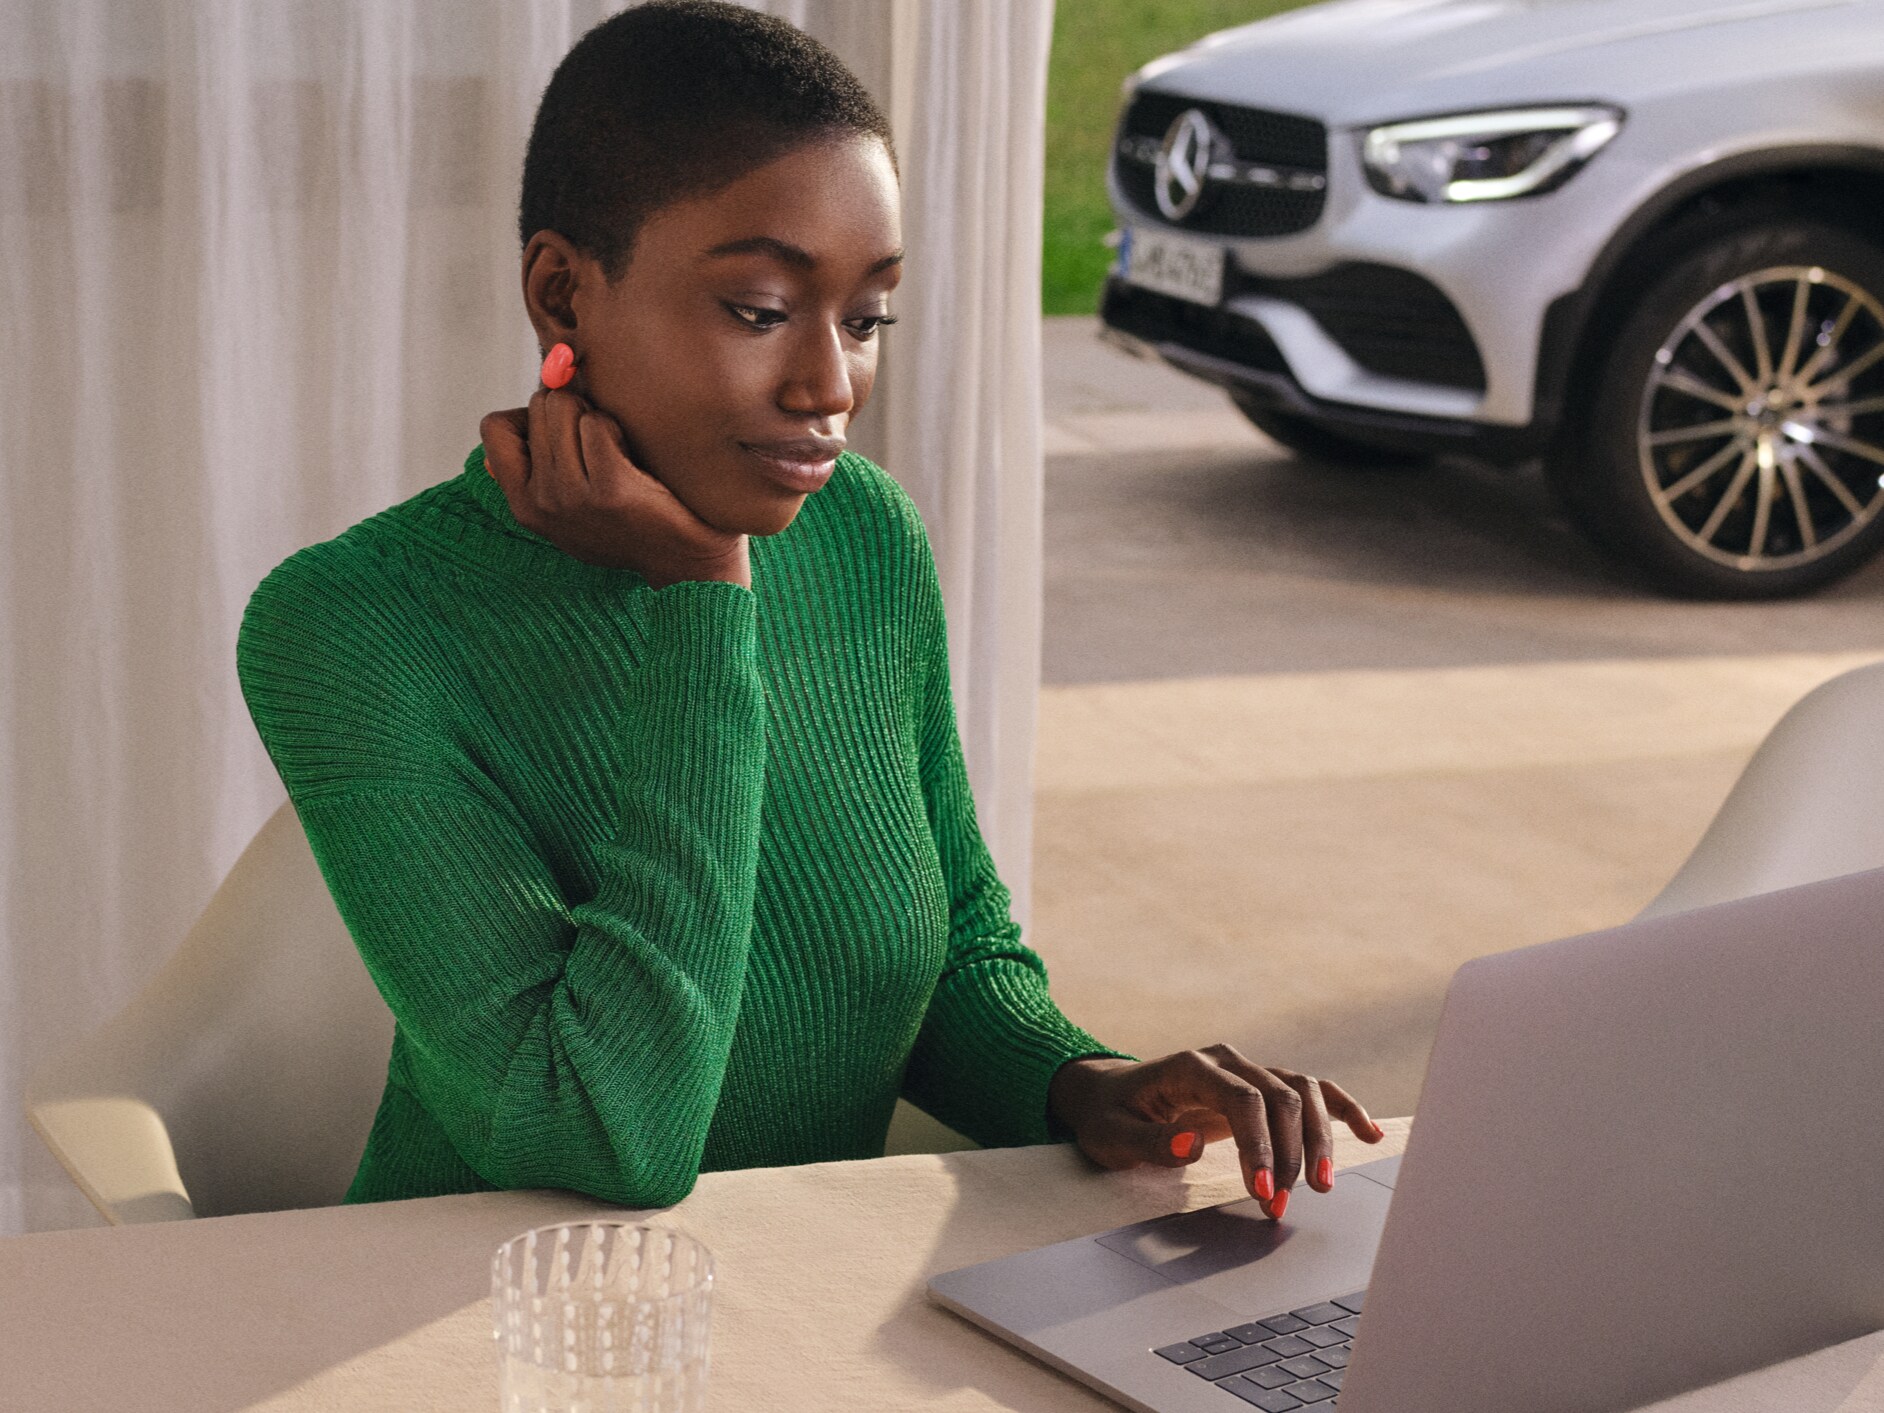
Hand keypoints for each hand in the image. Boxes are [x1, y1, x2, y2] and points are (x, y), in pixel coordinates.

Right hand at [479, 387, 749, 589]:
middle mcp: (540, 502)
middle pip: (540, 407)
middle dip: (573, 409)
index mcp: (523, 506)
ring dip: (597, 416)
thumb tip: (494, 448)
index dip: (528, 414)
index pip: (494, 428)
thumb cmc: (630, 525)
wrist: (684, 565)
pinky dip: (619, 429)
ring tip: (617, 450)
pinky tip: (633, 457)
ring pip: (566, 408)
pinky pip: (599, 424)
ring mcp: (572, 496)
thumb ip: (532, 480)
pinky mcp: (609, 488)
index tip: (561, 431)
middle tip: (600, 441)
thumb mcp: (569, 514)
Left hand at [1046, 1048, 1383, 1219]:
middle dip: (1289, 1154)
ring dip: (1319, 1139)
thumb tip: (1191, 1146)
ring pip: (1304, 1093)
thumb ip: (1148, 1143)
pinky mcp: (1261, 1088)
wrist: (1109, 1095)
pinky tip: (1368, 1134)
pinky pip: (1313, 1091)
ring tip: (1321, 1185)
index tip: (1263, 1188)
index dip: (1260, 1145)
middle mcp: (1227, 1062)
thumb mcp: (1110, 1136)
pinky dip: (1342, 1110)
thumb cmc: (1109, 1117)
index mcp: (1191, 1068)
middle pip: (1281, 1096)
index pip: (1243, 1099)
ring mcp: (1248, 1071)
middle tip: (1279, 1204)